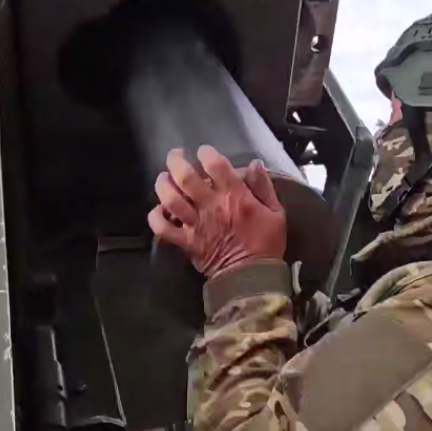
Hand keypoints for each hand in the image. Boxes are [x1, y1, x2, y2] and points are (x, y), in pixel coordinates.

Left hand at [148, 145, 286, 279]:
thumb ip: (264, 187)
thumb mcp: (276, 213)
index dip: (206, 152)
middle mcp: (211, 206)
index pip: (215, 164)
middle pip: (185, 176)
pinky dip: (156, 217)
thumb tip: (254, 164)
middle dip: (176, 161)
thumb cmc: (266, 244)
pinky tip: (159, 210)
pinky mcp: (186, 242)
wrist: (252, 279)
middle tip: (175, 156)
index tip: (203, 151)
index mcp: (235, 196)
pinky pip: (162, 228)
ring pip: (170, 198)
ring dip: (163, 185)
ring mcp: (195, 224)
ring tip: (163, 179)